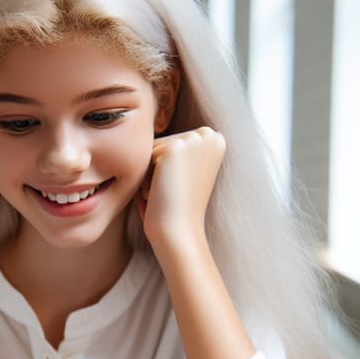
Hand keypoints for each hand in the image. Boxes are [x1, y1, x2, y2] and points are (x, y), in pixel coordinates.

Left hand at [136, 127, 225, 250]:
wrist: (179, 231)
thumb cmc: (176, 208)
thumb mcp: (183, 173)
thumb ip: (177, 149)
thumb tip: (148, 127)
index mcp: (215, 139)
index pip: (172, 142)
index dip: (167, 169)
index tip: (181, 189)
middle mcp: (210, 135)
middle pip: (161, 142)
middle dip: (157, 169)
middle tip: (172, 193)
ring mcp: (193, 139)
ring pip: (152, 148)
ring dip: (150, 174)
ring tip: (166, 193)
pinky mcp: (175, 147)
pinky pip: (144, 155)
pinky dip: (145, 177)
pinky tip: (159, 192)